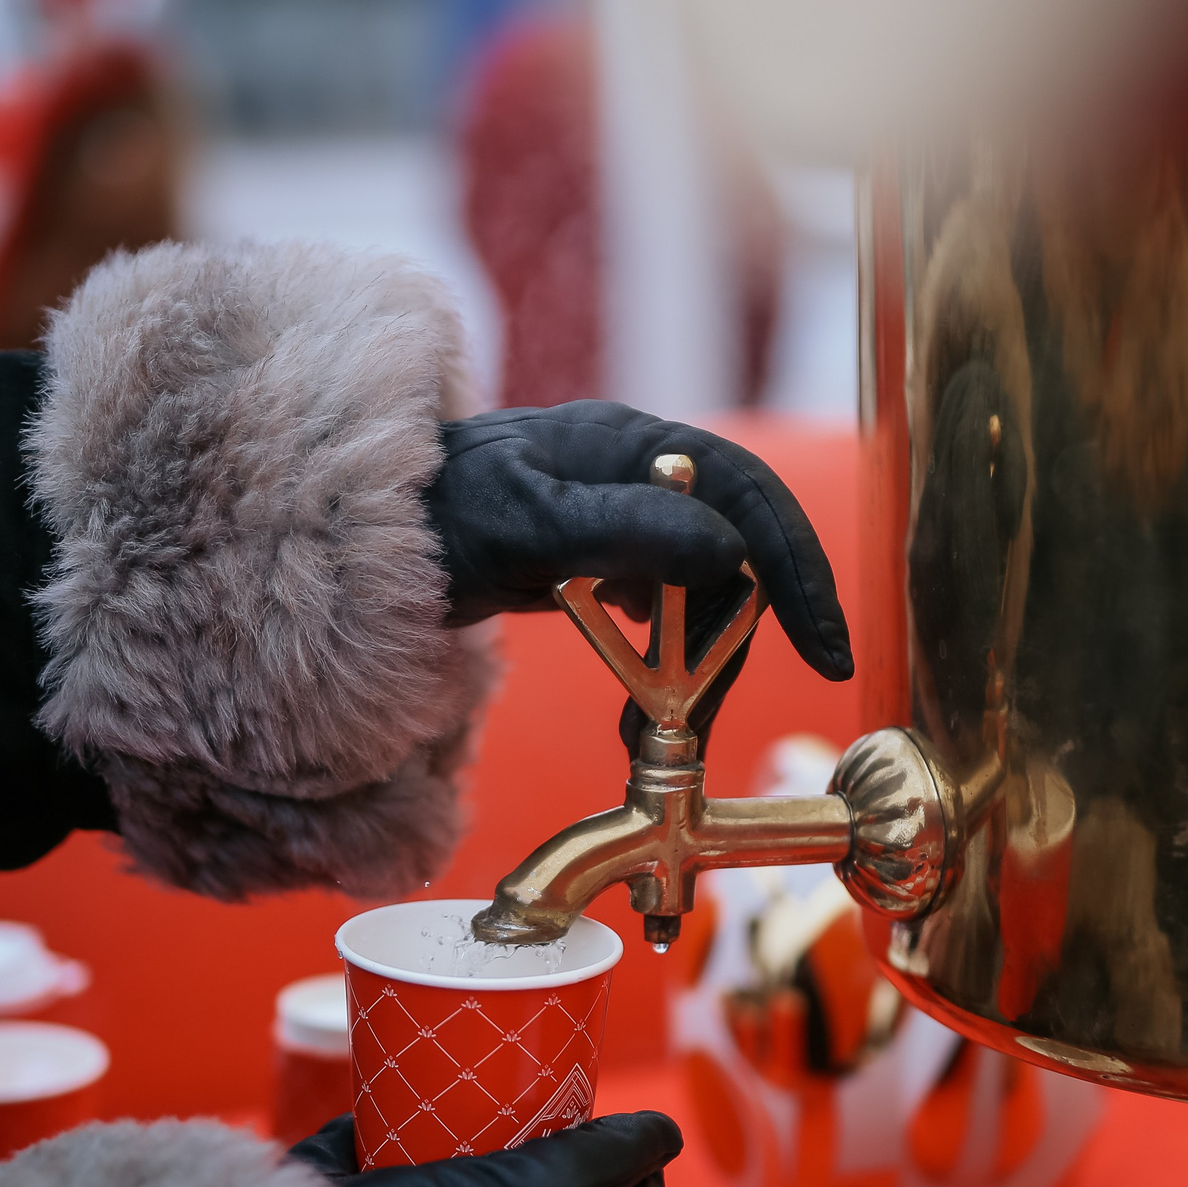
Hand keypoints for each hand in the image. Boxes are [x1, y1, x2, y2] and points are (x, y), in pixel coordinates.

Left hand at [429, 403, 852, 749]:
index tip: (824, 651)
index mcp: (636, 445)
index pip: (751, 499)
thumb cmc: (436, 516)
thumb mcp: (527, 525)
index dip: (799, 572)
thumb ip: (627, 531)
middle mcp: (643, 475)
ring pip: (701, 602)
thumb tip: (731, 552)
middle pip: (732, 562)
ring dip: (690, 678)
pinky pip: (664, 620)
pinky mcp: (606, 564)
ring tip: (652, 740)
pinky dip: (663, 674)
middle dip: (728, 651)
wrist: (364, 539)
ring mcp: (625, 520)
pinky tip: (640, 716)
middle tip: (703, 725)